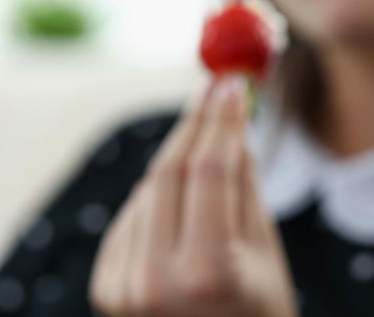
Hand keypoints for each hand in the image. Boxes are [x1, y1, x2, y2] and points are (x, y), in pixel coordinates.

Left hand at [90, 76, 296, 316]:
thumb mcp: (268, 258)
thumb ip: (246, 189)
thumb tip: (232, 125)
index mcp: (208, 273)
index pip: (209, 171)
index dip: (221, 121)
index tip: (231, 85)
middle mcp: (154, 279)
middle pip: (168, 173)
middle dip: (193, 126)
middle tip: (213, 91)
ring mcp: (122, 287)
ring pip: (148, 192)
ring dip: (177, 163)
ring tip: (207, 151)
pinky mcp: (105, 289)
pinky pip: (131, 220)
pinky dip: (155, 201)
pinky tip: (178, 203)